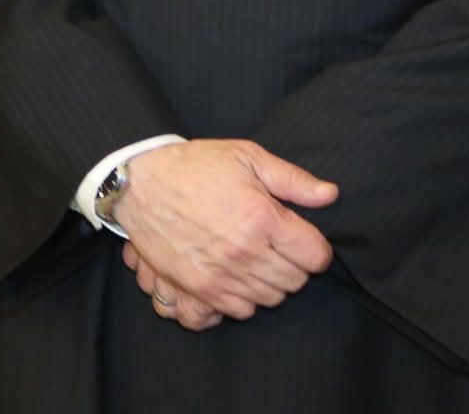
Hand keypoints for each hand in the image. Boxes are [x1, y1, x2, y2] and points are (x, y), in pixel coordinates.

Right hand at [109, 139, 335, 320]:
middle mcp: (245, 253)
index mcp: (262, 218)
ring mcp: (221, 276)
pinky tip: (234, 275)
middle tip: (273, 243)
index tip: (298, 235)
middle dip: (292, 263)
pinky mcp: (199, 289)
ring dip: (268, 282)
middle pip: (295, 282)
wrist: (139, 183)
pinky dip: (243, 298)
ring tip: (252, 256)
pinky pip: (239, 312)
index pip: (316, 256)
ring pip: (270, 299)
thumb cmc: (193, 166)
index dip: (312, 245)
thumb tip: (330, 195)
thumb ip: (292, 179)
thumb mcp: (245, 156)